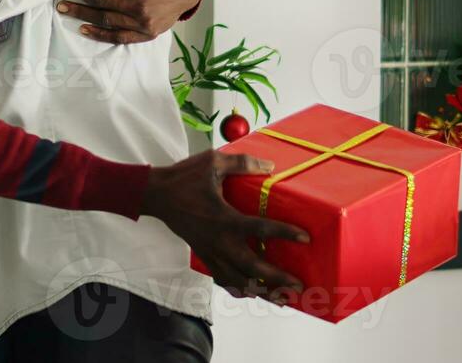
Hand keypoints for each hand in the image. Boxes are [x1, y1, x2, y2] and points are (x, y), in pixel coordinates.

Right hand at [142, 150, 308, 302]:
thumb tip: (270, 165)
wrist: (155, 195)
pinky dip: (238, 290)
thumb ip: (243, 163)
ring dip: (262, 292)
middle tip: (298, 284)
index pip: (261, 229)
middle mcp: (219, 241)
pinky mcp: (203, 255)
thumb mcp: (213, 163)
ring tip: (283, 299)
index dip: (285, 233)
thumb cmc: (184, 178)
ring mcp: (210, 252)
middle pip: (253, 269)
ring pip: (239, 281)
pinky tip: (251, 294)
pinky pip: (223, 279)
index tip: (305, 238)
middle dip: (277, 279)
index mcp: (225, 218)